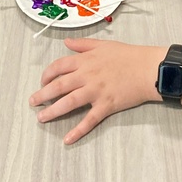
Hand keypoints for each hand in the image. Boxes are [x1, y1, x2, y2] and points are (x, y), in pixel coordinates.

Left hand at [30, 38, 161, 143]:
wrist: (148, 69)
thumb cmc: (128, 55)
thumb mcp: (103, 44)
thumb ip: (82, 44)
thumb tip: (66, 42)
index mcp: (85, 60)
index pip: (59, 67)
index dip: (47, 75)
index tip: (42, 82)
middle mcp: (86, 76)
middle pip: (59, 86)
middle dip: (43, 94)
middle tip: (33, 102)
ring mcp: (95, 92)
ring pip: (69, 102)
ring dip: (52, 111)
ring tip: (41, 118)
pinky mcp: (106, 106)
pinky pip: (89, 120)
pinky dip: (77, 131)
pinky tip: (67, 139)